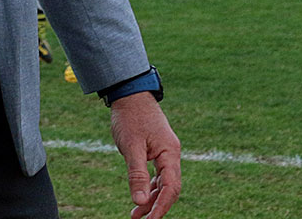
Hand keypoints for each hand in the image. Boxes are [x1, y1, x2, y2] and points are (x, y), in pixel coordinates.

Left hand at [110, 94, 181, 218]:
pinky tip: (140, 196)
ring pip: (163, 183)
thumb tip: (141, 202)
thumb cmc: (131, 117)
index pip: (171, 187)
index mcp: (170, 153)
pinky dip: (149, 187)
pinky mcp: (157, 150)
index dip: (162, 206)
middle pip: (169, 188)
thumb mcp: (131, 147)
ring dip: (151, 198)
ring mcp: (165, 152)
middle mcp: (171, 154)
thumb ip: (137, 174)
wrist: (130, 94)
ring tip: (135, 214)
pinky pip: (157, 174)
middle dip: (156, 206)